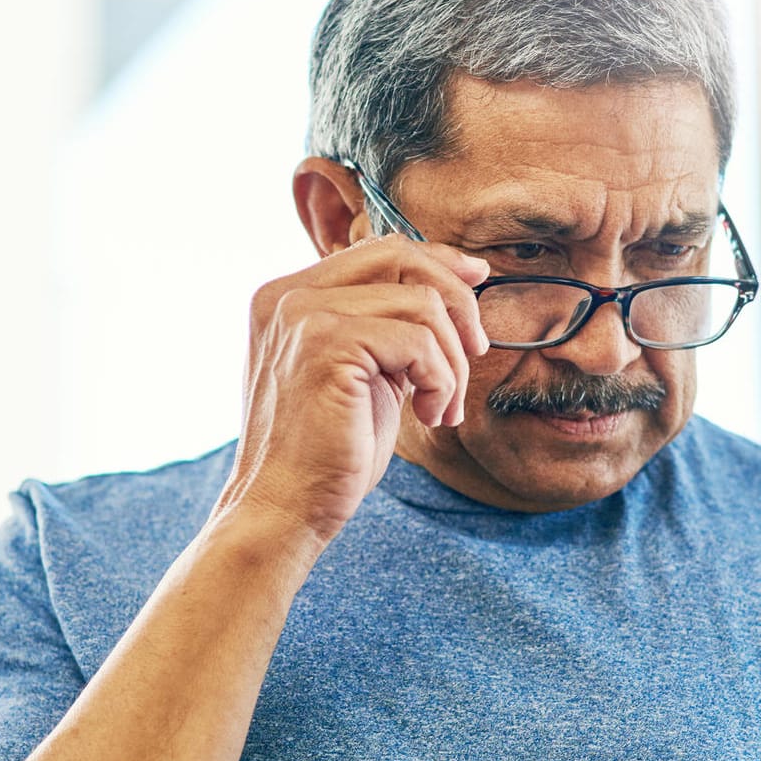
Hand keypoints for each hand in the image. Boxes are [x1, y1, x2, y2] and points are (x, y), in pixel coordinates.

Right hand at [216, 235, 490, 541]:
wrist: (283, 509)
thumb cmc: (328, 452)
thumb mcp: (362, 372)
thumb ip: (386, 325)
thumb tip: (457, 278)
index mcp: (288, 296)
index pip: (378, 250)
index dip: (437, 261)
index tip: (477, 281)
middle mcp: (287, 295)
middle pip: (401, 257)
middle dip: (457, 302)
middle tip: (475, 354)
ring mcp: (302, 316)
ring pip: (420, 302)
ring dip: (451, 360)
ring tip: (443, 407)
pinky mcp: (325, 345)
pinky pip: (418, 341)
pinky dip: (440, 380)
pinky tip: (428, 415)